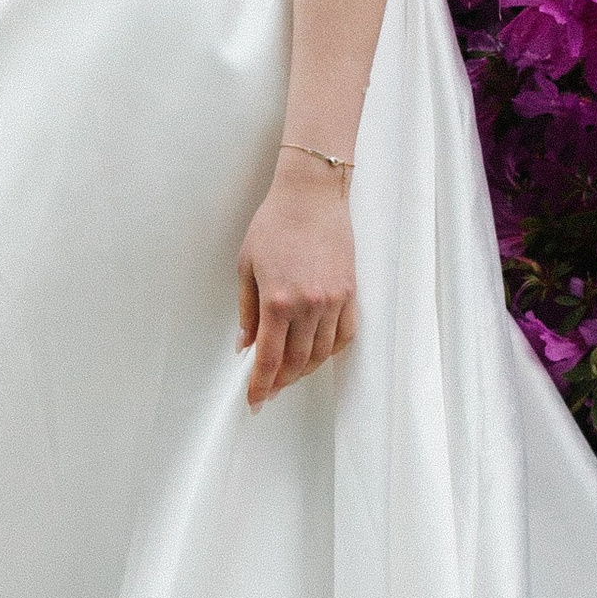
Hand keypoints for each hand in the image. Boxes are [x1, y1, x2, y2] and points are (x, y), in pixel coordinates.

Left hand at [237, 159, 356, 409]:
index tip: (254, 401)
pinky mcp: (350, 294)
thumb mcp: (247, 267)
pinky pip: (344, 336)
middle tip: (268, 389)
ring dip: (304, 370)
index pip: (268, 358)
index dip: (260, 385)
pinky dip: (330, 351)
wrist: (312, 196)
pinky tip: (317, 354)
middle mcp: (308, 306)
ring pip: (321, 354)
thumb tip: (245, 345)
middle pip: (296, 362)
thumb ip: (247, 311)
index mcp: (277, 301)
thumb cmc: (274, 224)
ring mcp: (333, 302)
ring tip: (289, 374)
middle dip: (280, 381)